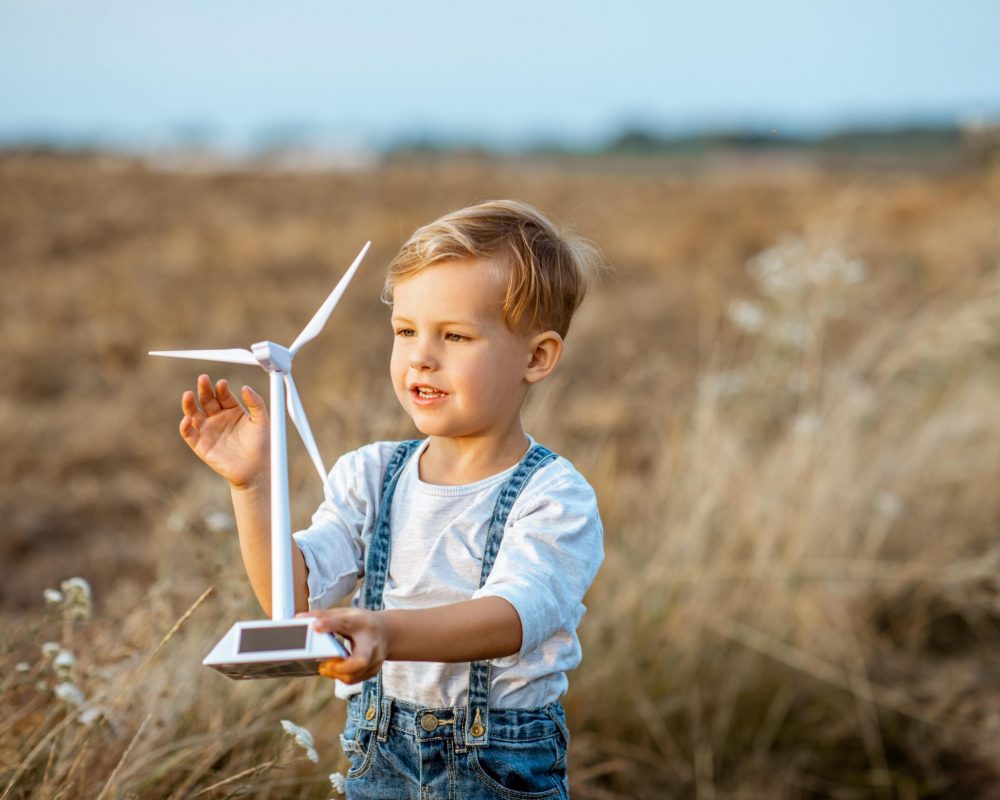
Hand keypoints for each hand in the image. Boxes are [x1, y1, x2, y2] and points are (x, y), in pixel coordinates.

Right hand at [180, 374, 269, 488]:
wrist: (256, 470)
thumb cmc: (261, 445)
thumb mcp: (262, 421)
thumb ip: (256, 403)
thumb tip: (245, 387)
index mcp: (233, 411)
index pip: (223, 395)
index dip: (221, 388)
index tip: (222, 383)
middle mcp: (218, 418)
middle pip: (207, 400)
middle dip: (204, 389)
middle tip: (203, 379)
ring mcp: (208, 431)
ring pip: (194, 414)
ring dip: (189, 404)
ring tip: (189, 394)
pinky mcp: (200, 445)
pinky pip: (189, 434)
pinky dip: (184, 426)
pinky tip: (187, 418)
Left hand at [299, 608, 388, 683]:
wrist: (386, 633)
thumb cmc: (361, 623)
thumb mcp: (345, 614)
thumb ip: (323, 616)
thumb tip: (298, 618)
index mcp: (362, 623)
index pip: (346, 623)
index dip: (330, 624)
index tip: (315, 626)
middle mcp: (372, 642)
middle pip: (360, 660)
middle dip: (340, 667)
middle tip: (324, 664)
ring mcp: (375, 660)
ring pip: (354, 675)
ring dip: (335, 673)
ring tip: (325, 665)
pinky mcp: (372, 671)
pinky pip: (353, 679)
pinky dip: (340, 676)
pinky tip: (334, 668)